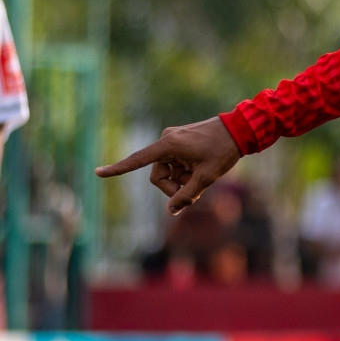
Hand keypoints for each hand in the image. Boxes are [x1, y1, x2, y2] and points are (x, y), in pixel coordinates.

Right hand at [96, 117, 242, 215]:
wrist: (241, 129)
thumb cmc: (224, 151)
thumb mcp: (206, 177)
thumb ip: (186, 196)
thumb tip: (170, 211)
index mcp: (169, 145)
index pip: (138, 160)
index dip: (117, 169)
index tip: (97, 172)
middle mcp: (167, 140)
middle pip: (158, 176)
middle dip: (174, 187)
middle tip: (195, 192)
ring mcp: (173, 139)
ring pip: (168, 172)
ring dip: (182, 180)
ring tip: (202, 176)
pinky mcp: (180, 140)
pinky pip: (176, 163)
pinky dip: (186, 171)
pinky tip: (202, 168)